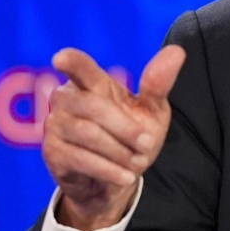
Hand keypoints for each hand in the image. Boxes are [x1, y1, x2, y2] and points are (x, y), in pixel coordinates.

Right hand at [42, 45, 186, 230]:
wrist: (116, 178)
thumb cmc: (132, 137)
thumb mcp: (151, 112)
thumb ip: (158, 84)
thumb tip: (177, 52)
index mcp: (91, 83)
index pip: (79, 67)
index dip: (71, 62)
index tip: (61, 58)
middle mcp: (67, 99)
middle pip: (93, 106)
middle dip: (125, 127)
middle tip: (147, 143)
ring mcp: (56, 125)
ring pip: (87, 133)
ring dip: (119, 151)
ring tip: (137, 162)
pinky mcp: (53, 152)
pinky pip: (79, 158)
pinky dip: (108, 169)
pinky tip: (126, 176)